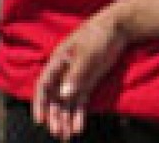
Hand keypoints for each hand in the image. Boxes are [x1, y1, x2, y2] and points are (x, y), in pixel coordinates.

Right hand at [32, 6, 129, 137]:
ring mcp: (76, 80)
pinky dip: (78, 116)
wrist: (118, 28)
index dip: (40, 103)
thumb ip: (75, 74)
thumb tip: (64, 95)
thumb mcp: (86, 52)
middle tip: (57, 133)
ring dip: (65, 120)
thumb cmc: (98, 35)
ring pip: (66, 104)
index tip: (40, 119)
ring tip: (66, 136)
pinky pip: (80, 103)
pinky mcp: (87, 84)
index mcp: (58, 62)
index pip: (43, 86)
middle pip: (54, 99)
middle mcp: (63, 74)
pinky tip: (79, 128)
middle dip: (54, 117)